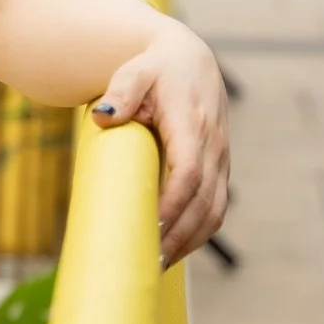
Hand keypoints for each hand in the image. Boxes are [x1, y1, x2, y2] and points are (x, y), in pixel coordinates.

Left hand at [90, 20, 229, 266]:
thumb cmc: (153, 67)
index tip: (150, 229)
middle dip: (179, 234)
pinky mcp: (219, 168)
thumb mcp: (134, 71)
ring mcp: (220, 158)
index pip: (188, 173)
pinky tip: (174, 247)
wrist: (188, 59)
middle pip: (204, 201)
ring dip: (190, 240)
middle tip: (148, 262)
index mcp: (193, 123)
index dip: (173, 204)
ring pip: (214, 210)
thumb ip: (121, 92)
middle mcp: (213, 145)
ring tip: (158, 264)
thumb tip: (104, 118)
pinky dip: (199, 231)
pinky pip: (215, 206)